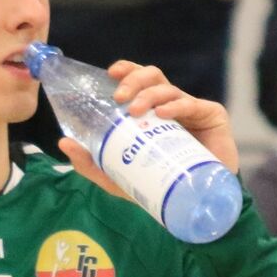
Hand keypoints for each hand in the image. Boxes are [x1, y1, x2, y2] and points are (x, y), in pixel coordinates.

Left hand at [59, 60, 239, 195]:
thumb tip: (64, 143)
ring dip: (149, 94)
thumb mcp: (117, 178)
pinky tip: (163, 113)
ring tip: (136, 110)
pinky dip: (176, 106)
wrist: (196, 204)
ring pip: (168, 88)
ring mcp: (191, 111)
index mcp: (151, 113)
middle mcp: (170, 107)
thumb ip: (91, 163)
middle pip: (153, 78)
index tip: (111, 72)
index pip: (138, 83)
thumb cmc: (158, 187)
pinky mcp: (212, 117)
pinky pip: (192, 105)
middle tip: (119, 97)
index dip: (127, 71)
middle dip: (134, 80)